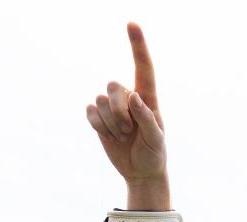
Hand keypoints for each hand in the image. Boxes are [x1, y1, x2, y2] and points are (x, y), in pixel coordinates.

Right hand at [86, 23, 169, 203]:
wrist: (140, 172)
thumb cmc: (153, 153)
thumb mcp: (155, 139)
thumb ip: (147, 118)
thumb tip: (133, 96)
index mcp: (148, 98)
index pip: (143, 68)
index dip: (137, 46)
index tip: (132, 24)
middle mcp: (129, 98)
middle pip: (113, 86)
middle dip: (118, 110)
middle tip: (129, 130)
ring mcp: (112, 107)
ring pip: (100, 100)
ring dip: (110, 123)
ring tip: (123, 136)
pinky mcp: (99, 118)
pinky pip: (90, 112)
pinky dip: (98, 127)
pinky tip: (110, 136)